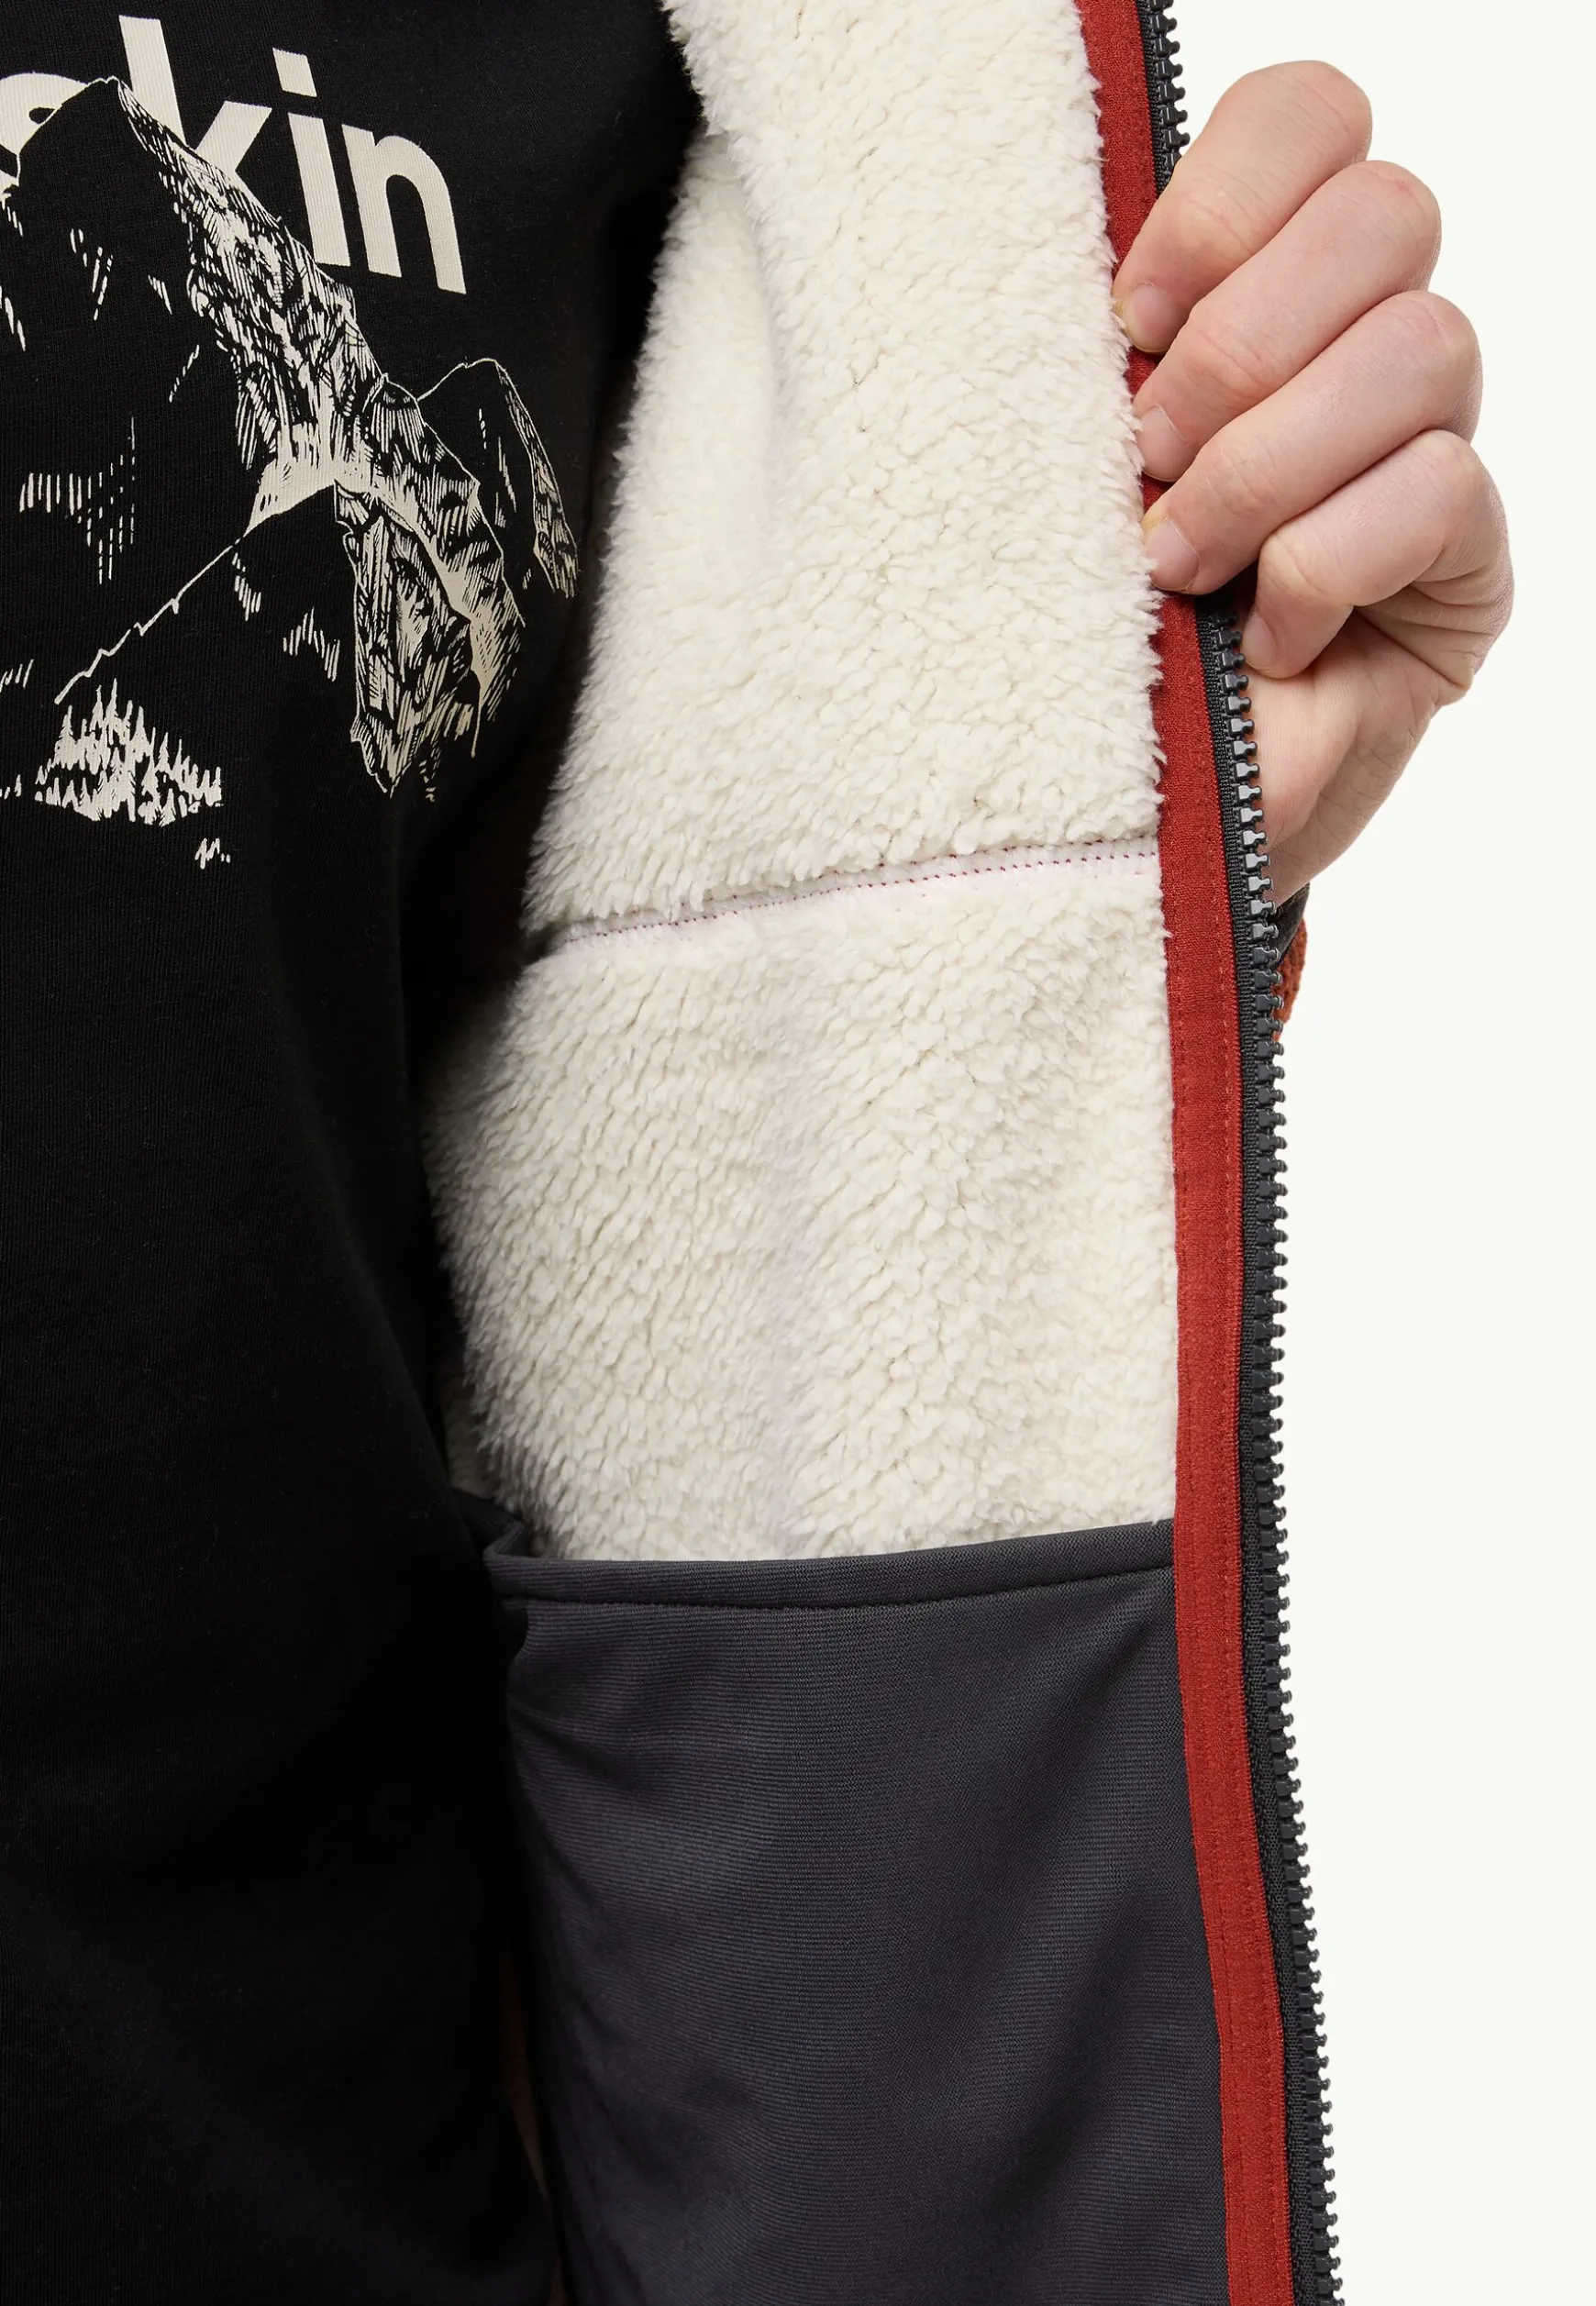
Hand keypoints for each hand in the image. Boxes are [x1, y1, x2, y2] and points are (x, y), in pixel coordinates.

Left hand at [1112, 63, 1511, 898]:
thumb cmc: (1071, 638)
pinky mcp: (1463, 566)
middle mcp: (1358, 350)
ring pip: (1421, 345)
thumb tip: (1087, 276)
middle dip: (1240, 346)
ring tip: (1179, 567)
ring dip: (1269, 467)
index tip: (1123, 320)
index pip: (1311, 120)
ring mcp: (1423, 453)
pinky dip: (1324, 566)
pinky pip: (1440, 489)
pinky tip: (1264, 640)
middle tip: (1145, 463)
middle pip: (1385, 215)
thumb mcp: (1048, 478)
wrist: (1120, 820)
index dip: (1225, 197)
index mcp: (1255, 291)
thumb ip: (1086, 358)